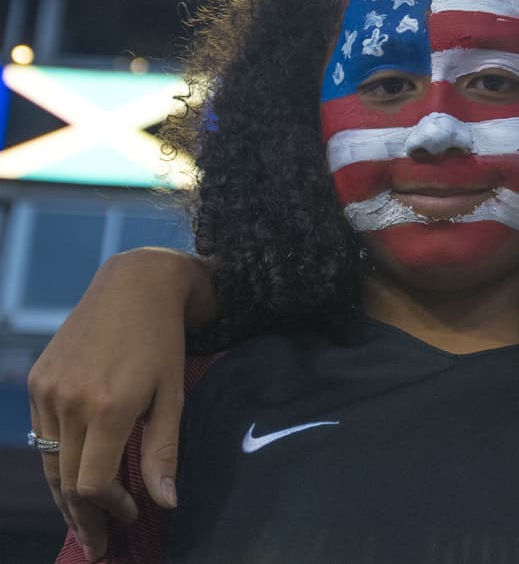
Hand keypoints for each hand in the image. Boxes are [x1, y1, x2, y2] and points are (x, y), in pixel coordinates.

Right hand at [27, 247, 213, 560]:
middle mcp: (70, 399)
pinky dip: (56, 460)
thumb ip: (164, 451)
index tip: (131, 515)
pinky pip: (41, 434)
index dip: (109, 508)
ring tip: (84, 522)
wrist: (134, 287)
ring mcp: (47, 388)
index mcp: (109, 406)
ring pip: (49, 461)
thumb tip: (166, 503)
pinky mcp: (38, 379)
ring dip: (65, 495)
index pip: (92, 483)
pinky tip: (72, 477)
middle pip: (66, 479)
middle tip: (99, 544)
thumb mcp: (173, 395)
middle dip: (83, 516)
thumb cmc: (163, 342)